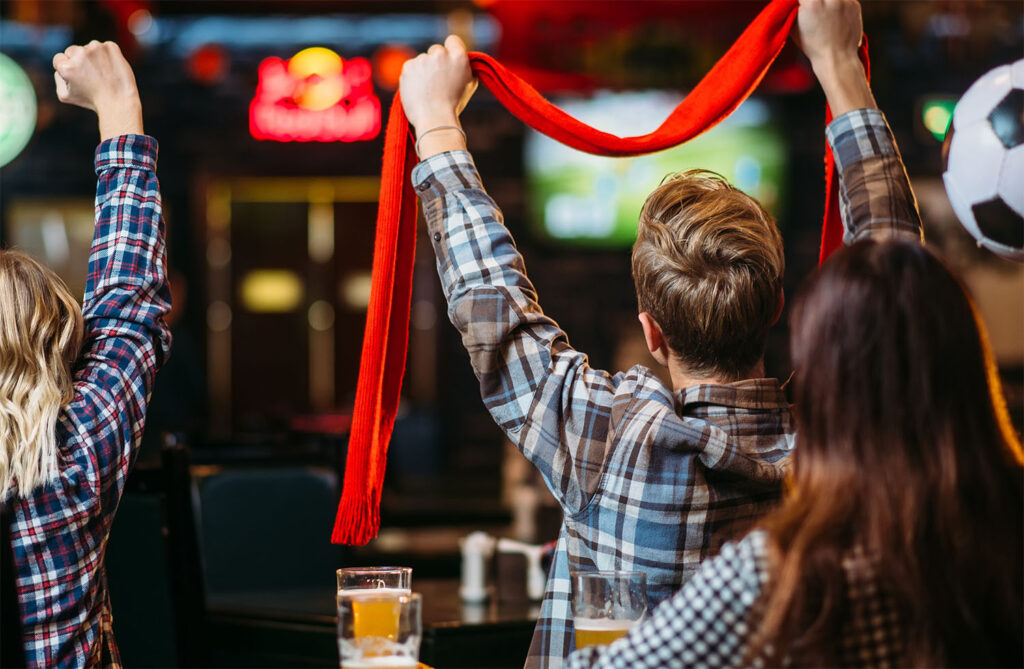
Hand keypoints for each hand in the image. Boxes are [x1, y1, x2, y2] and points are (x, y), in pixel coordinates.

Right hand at [52, 41, 142, 139]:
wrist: (120, 101)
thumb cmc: (92, 101)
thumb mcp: (65, 95)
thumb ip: (57, 78)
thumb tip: (61, 65)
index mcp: (66, 66)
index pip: (59, 59)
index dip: (68, 69)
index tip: (78, 78)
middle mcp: (79, 54)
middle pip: (73, 51)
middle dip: (79, 61)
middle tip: (91, 77)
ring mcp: (96, 48)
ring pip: (89, 48)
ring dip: (94, 58)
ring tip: (103, 75)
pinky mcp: (111, 47)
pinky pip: (105, 48)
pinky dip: (108, 56)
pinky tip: (111, 69)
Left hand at [399, 35, 476, 133]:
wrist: (433, 119)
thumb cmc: (453, 105)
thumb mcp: (469, 84)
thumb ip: (464, 67)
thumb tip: (460, 60)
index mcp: (459, 57)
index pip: (453, 40)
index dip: (451, 50)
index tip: (448, 60)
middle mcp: (440, 54)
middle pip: (436, 50)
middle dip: (436, 62)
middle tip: (437, 81)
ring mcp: (422, 59)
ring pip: (422, 60)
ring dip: (424, 71)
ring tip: (427, 90)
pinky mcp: (408, 66)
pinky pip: (411, 67)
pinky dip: (413, 77)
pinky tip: (418, 90)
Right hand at [794, 0, 874, 115]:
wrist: (837, 58)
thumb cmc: (812, 46)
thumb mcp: (794, 27)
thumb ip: (793, 9)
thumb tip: (793, 3)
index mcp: (812, 3)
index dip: (802, 2)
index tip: (802, 7)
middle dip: (815, 1)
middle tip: (814, 11)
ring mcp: (845, 1)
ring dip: (826, 2)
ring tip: (825, 15)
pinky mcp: (855, 4)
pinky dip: (838, 5)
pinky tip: (835, 19)